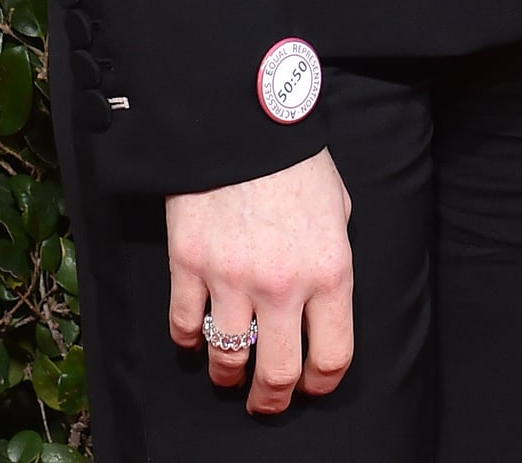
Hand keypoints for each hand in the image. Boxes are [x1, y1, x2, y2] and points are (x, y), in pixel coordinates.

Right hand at [165, 147, 352, 414]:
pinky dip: (189, 340)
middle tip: (266, 401)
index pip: (332, 356)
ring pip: (226, 361)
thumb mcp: (337, 209)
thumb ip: (330, 261)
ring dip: (228, 376)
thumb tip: (320, 305)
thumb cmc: (296, 162)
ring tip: (230, 373)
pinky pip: (184, 328)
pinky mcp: (189, 265)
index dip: (321, 384)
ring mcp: (231, 278)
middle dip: (271, 400)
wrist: (244, 120)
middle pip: (276, 375)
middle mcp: (282, 285)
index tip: (311, 386)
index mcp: (329, 270)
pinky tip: (197, 335)